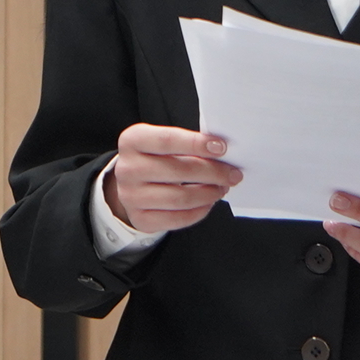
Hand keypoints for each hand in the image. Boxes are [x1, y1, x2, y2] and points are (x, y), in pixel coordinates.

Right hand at [106, 124, 241, 233]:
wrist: (131, 183)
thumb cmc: (156, 158)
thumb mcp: (164, 143)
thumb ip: (188, 144)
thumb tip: (222, 154)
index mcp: (132, 141)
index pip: (167, 141)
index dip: (196, 144)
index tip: (222, 147)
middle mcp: (127, 169)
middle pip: (178, 171)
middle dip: (213, 172)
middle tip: (232, 174)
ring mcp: (130, 196)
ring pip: (181, 198)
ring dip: (209, 193)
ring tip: (221, 188)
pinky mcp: (139, 218)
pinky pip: (177, 219)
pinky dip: (199, 211)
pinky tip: (207, 202)